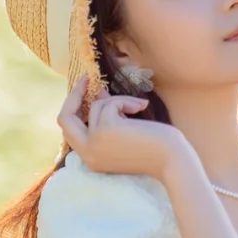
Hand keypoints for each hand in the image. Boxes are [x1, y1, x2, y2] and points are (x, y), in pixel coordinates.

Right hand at [56, 74, 187, 178]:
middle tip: (86, 78)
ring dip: (119, 101)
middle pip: (65, 118)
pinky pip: (110, 104)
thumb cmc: (155, 148)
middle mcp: (87, 153)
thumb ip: (108, 118)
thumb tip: (98, 94)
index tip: (85, 91)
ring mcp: (94, 142)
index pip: (69, 131)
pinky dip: (126, 101)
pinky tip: (142, 108)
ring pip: (97, 106)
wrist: (173, 160)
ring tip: (139, 107)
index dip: (74, 109)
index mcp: (91, 158)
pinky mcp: (105, 129)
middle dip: (74, 95)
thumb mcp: (125, 133)